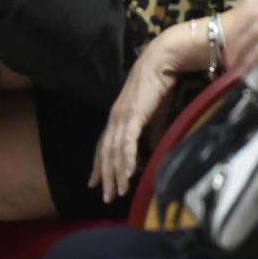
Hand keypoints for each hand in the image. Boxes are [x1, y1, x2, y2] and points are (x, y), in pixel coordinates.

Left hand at [89, 22, 190, 203]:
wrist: (162, 61)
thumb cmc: (160, 83)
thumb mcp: (154, 113)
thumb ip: (152, 132)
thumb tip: (152, 150)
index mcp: (118, 116)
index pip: (104, 145)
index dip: (99, 165)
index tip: (95, 182)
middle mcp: (115, 119)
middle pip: (106, 153)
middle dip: (105, 176)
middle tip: (106, 196)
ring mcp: (122, 118)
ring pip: (114, 152)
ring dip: (115, 174)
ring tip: (117, 192)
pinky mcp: (132, 116)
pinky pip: (127, 144)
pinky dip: (126, 161)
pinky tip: (127, 176)